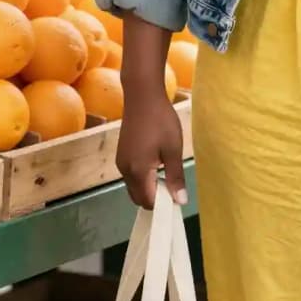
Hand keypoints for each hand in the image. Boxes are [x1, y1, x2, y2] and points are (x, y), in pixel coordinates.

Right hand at [117, 87, 186, 209]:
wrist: (142, 96)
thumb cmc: (161, 121)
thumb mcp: (173, 149)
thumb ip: (175, 177)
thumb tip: (180, 201)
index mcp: (137, 171)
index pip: (148, 202)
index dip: (163, 204)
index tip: (177, 197)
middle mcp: (125, 170)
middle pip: (138, 198)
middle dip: (155, 198)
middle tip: (173, 185)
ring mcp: (121, 162)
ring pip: (134, 187)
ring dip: (149, 187)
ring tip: (166, 172)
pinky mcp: (121, 155)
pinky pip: (131, 176)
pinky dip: (143, 177)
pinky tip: (156, 163)